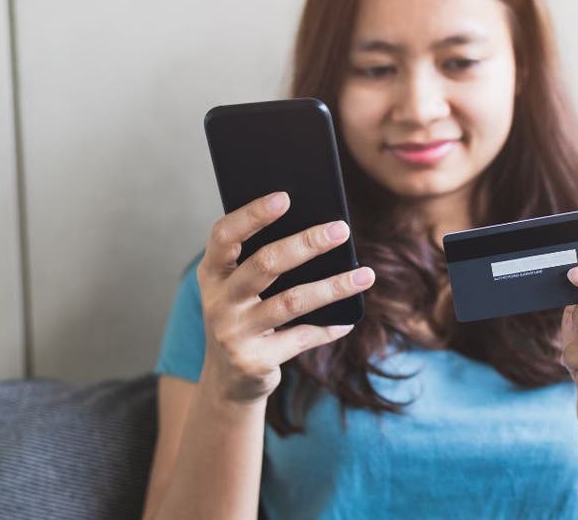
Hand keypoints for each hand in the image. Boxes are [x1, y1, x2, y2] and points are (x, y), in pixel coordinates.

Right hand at [195, 191, 373, 405]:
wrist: (227, 380)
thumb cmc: (243, 316)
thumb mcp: (239, 288)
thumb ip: (261, 260)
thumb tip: (318, 231)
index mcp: (212, 273)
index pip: (224, 235)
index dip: (252, 215)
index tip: (284, 197)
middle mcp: (218, 301)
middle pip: (264, 264)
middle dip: (306, 244)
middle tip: (341, 229)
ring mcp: (234, 332)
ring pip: (291, 302)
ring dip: (333, 287)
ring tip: (365, 275)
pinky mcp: (254, 360)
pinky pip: (300, 338)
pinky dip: (328, 328)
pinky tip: (348, 319)